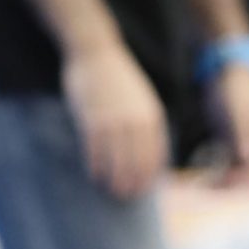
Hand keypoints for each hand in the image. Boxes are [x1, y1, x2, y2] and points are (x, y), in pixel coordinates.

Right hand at [61, 40, 170, 199]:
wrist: (97, 52)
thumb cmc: (119, 77)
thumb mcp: (142, 98)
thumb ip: (146, 123)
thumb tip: (148, 152)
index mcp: (152, 117)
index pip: (155, 157)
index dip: (149, 177)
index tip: (144, 190)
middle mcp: (135, 122)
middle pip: (137, 164)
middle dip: (132, 185)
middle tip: (125, 197)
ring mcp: (113, 121)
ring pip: (116, 163)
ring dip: (114, 181)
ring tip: (110, 191)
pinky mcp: (92, 120)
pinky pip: (95, 152)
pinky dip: (95, 167)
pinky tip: (94, 174)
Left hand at [205, 63, 248, 187]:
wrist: (227, 67)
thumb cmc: (234, 87)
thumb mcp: (237, 108)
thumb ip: (244, 132)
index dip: (244, 183)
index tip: (222, 185)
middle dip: (235, 187)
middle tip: (211, 190)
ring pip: (244, 174)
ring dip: (229, 184)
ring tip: (208, 187)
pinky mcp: (238, 142)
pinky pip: (234, 166)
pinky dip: (224, 173)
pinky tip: (209, 177)